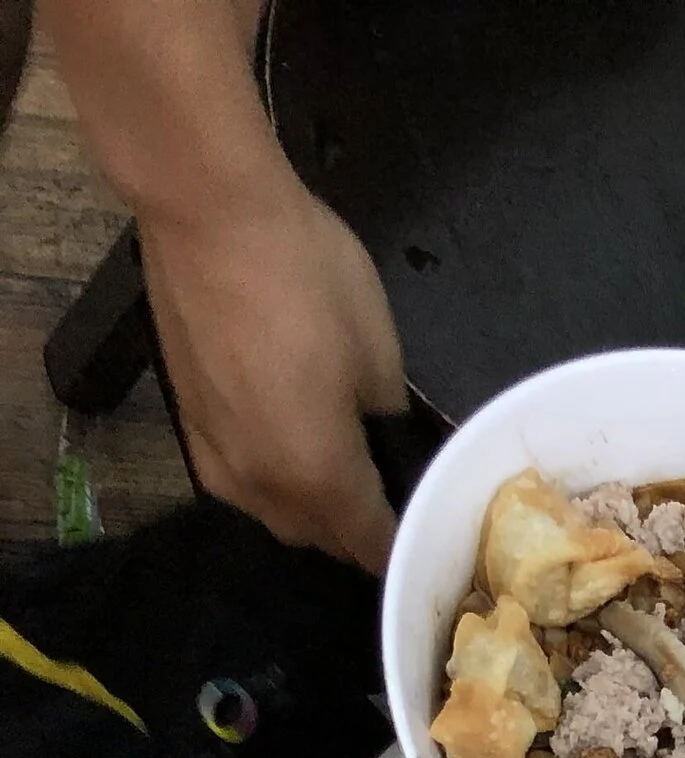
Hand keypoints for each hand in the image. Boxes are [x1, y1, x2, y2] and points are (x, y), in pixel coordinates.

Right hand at [139, 174, 403, 571]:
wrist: (205, 212)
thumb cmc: (307, 275)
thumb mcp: (379, 350)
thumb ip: (386, 416)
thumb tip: (381, 435)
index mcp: (320, 476)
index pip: (369, 543)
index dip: (400, 543)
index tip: (421, 530)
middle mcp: (263, 487)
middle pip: (319, 538)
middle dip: (354, 532)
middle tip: (385, 497)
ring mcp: (217, 458)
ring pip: (274, 515)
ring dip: (308, 511)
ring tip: (337, 479)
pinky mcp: (187, 424)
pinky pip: (239, 481)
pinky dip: (269, 480)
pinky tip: (284, 448)